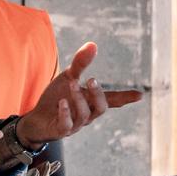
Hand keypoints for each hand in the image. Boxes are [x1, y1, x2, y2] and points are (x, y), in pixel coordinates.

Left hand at [16, 43, 140, 147]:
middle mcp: (87, 114)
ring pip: (84, 115)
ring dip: (78, 99)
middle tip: (92, 79)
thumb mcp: (67, 77)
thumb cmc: (55, 98)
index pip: (112, 100)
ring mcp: (75, 124)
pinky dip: (65, 113)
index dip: (125, 98)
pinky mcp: (60, 131)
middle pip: (101, 108)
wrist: (36, 119)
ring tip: (71, 83)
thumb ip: (80, 64)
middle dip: (98, 94)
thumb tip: (93, 44)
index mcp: (91, 102)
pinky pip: (67, 125)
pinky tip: (61, 102)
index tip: (140, 95)